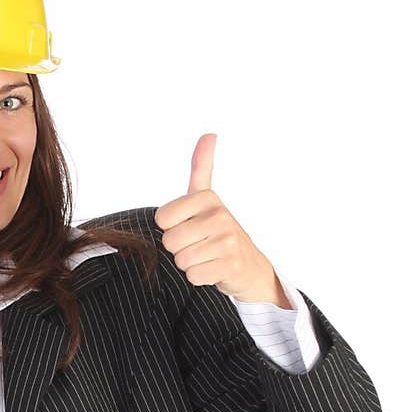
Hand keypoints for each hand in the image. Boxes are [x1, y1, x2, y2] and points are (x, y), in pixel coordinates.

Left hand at [154, 135, 288, 304]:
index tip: (189, 226)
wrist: (249, 265)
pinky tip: (212, 269)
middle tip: (198, 245)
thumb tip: (209, 134)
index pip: (162, 219)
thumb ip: (201, 167)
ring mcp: (228, 241)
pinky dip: (199, 277)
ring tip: (206, 256)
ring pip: (181, 260)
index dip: (170, 227)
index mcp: (208, 198)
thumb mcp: (206, 197)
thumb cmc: (218, 231)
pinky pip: (194, 276)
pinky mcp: (231, 265)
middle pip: (169, 241)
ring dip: (189, 264)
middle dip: (179, 248)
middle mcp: (220, 215)